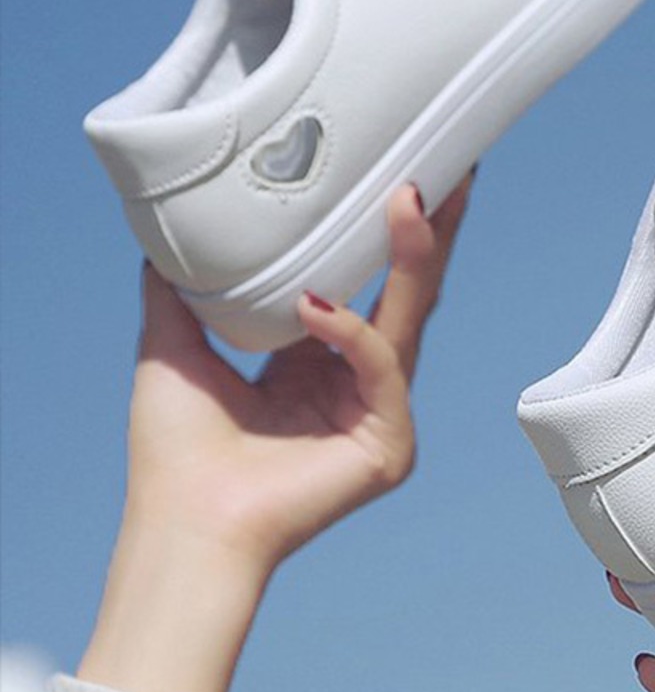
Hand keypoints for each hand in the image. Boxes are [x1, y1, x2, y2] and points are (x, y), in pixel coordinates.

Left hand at [78, 179, 470, 691]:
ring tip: (407, 200)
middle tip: (449, 168)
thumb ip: (179, 291)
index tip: (405, 177)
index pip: (369, 284)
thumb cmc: (176, 452)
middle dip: (431, 231)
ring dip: (414, 255)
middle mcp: (358, 383)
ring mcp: (381, 413)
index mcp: (320, 362)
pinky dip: (350, 334)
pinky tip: (312, 309)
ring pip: (409, 318)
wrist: (183, 522)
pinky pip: (380, 369)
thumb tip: (168, 236)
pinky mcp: (390, 442)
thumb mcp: (174, 346)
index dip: (389, 234)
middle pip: (408, 292)